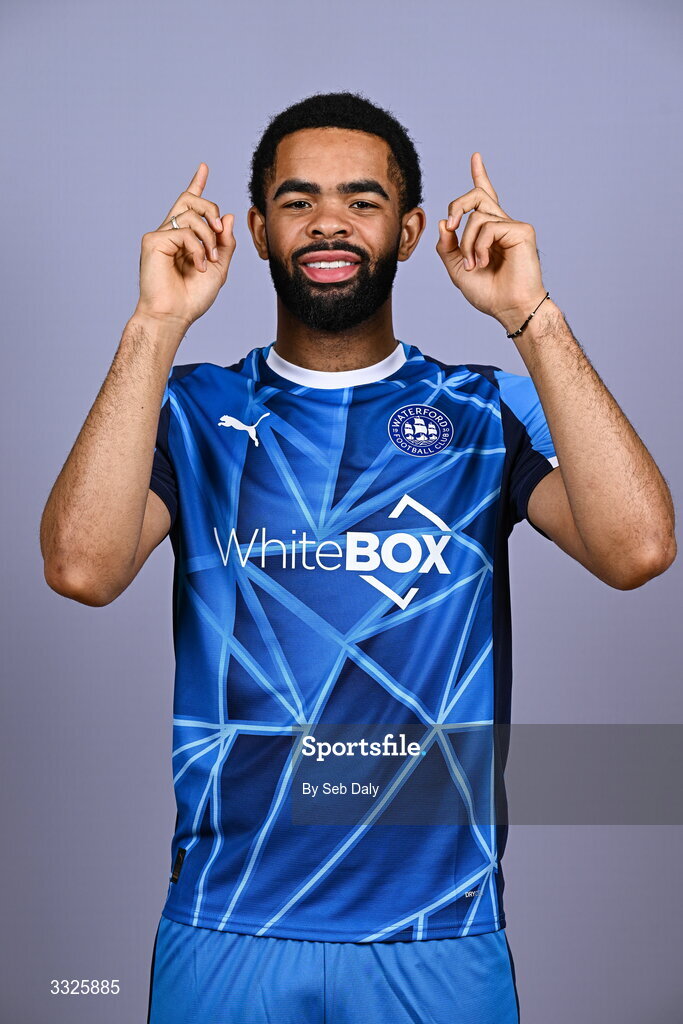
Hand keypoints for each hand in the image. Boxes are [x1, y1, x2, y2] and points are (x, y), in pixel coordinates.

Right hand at [134, 163, 235, 328]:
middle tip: (218, 230)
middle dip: (210, 209)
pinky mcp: (153, 241)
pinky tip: (197, 266)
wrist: (175, 315)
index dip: (197, 185)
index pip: (190, 205)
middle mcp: (170, 233)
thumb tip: (226, 216)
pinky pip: (184, 232)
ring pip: (190, 215)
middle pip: (190, 200)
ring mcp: (160, 235)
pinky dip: (197, 249)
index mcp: (184, 238)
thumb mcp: (219, 268)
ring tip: (208, 259)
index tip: (204, 167)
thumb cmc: (193, 297)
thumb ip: (224, 243)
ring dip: (207, 236)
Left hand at [435, 153, 546, 332]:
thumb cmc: (488, 293)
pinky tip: (484, 262)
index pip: (483, 198)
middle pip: (476, 196)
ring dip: (466, 243)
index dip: (480, 176)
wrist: (508, 307)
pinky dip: (479, 246)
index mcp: (488, 232)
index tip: (476, 157)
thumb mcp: (456, 269)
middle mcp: (501, 225)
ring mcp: (512, 226)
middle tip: (451, 224)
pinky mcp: (521, 230)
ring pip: (477, 216)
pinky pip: (488, 227)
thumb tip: (444, 222)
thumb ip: (447, 246)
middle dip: (458, 204)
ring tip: (473, 264)